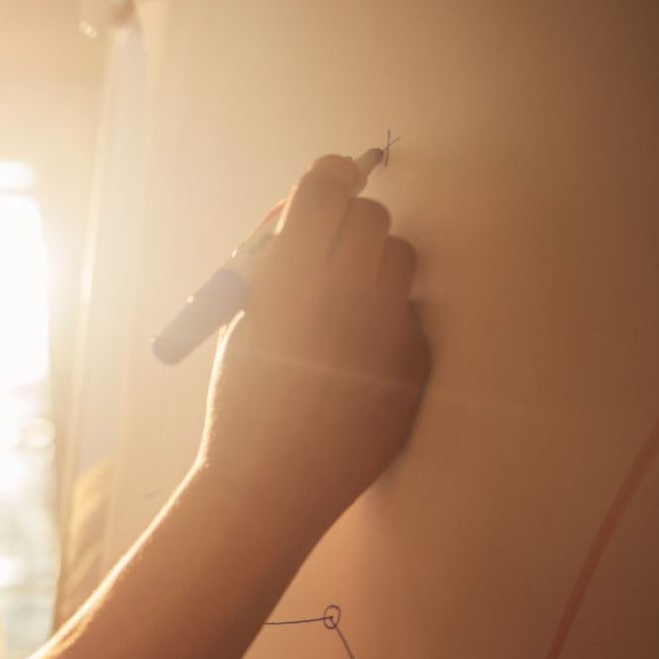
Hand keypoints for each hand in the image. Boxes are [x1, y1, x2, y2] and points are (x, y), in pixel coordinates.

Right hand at [196, 151, 430, 531]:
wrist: (274, 481)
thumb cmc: (243, 400)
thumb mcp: (241, 319)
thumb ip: (273, 263)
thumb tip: (305, 216)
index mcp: (289, 276)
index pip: (325, 186)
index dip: (326, 178)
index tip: (327, 181)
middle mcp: (347, 289)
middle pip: (370, 214)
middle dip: (348, 223)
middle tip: (327, 252)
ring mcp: (391, 323)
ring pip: (400, 255)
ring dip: (373, 266)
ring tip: (343, 309)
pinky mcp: (418, 355)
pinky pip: (409, 312)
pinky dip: (385, 322)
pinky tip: (357, 361)